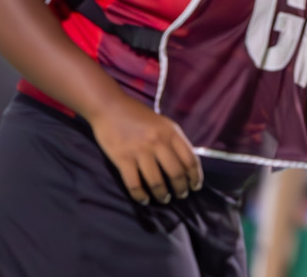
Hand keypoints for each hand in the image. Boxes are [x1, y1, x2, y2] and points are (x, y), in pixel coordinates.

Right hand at [88, 94, 202, 204]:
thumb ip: (173, 140)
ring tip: (164, 199)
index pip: (190, 159)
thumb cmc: (137, 115)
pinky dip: (140, 196)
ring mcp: (140, 151)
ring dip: (162, 195)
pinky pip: (134, 184)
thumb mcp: (162, 123)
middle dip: (181, 188)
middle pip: (176, 173)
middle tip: (181, 196)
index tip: (196, 186)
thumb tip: (184, 163)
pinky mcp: (122, 159)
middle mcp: (158, 141)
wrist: (110, 107)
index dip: (195, 176)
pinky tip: (144, 200)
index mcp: (171, 132)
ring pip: (157, 181)